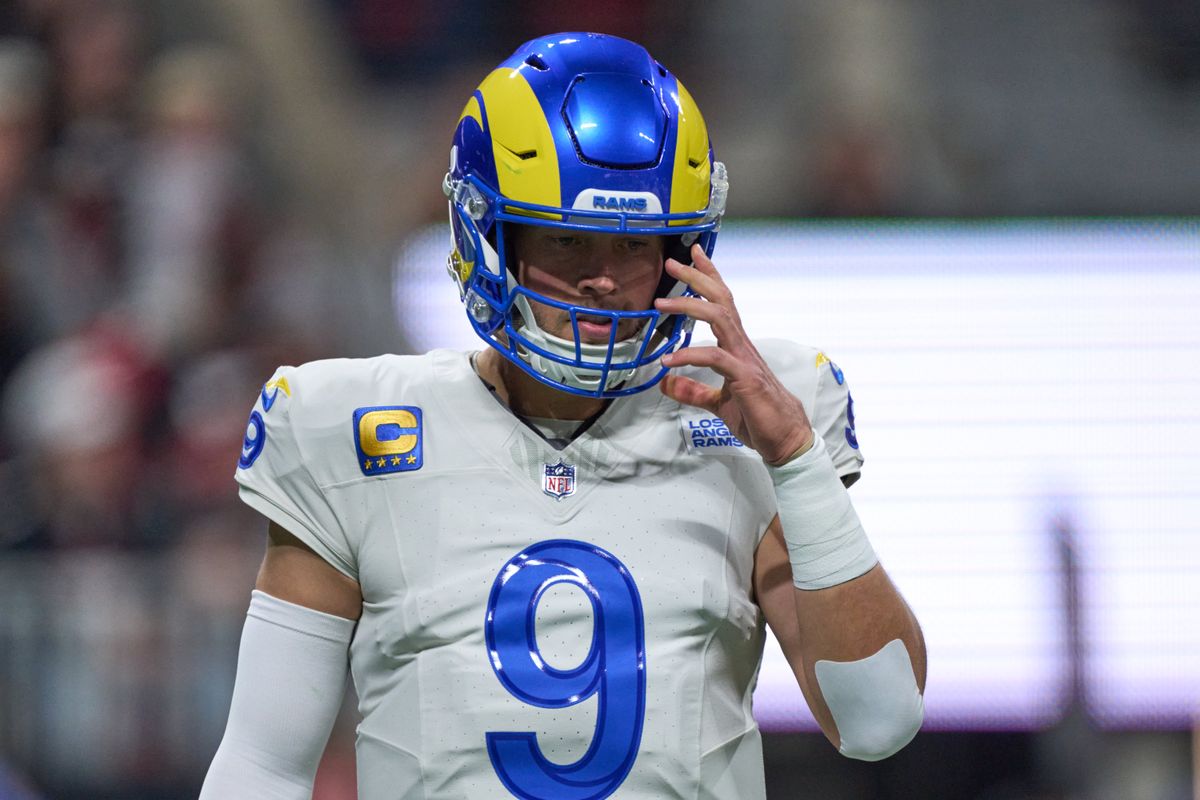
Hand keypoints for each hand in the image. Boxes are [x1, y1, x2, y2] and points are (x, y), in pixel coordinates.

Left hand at [655, 244, 813, 465]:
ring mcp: (745, 359)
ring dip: (689, 306)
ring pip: (719, 317)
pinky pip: (715, 357)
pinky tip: (670, 359)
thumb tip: (666, 383)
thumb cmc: (759, 419)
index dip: (709, 277)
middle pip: (721, 299)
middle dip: (697, 278)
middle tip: (673, 262)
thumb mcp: (717, 404)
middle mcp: (742, 346)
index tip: (694, 256)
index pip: (722, 303)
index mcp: (737, 347)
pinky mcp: (745, 378)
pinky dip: (690, 355)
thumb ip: (693, 391)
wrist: (785, 441)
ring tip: (661, 304)